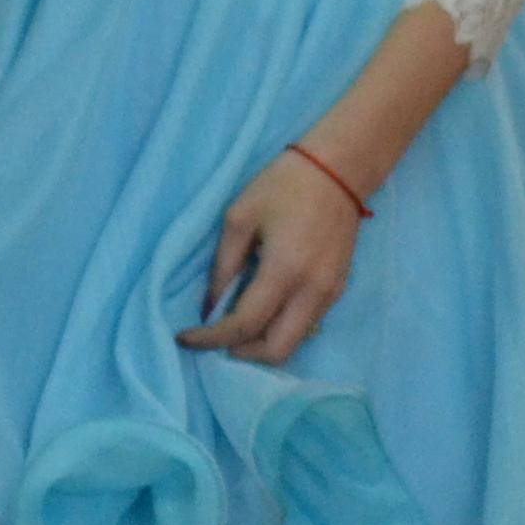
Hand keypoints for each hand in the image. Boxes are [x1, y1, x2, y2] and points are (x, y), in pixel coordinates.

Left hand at [182, 145, 366, 364]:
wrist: (339, 170)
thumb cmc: (283, 186)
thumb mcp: (239, 218)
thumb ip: (222, 267)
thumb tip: (209, 308)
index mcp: (284, 270)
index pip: (244, 325)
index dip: (211, 338)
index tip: (185, 337)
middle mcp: (312, 291)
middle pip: (276, 351)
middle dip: (240, 353)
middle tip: (214, 338)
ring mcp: (330, 294)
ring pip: (294, 344)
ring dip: (261, 346)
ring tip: (235, 326)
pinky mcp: (338, 290)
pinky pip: (306, 326)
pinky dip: (280, 330)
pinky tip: (262, 312)